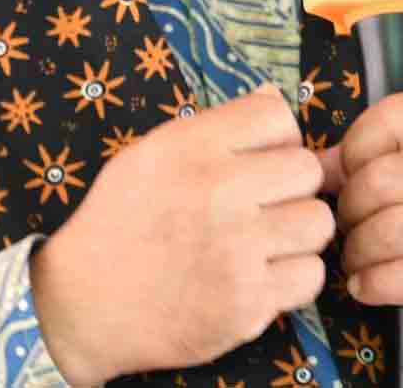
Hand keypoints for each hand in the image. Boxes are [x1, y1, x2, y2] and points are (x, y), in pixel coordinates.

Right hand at [30, 86, 334, 383]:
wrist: (85, 305)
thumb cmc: (119, 223)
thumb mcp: (150, 155)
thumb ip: (214, 127)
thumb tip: (274, 98)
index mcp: (190, 147)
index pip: (277, 116)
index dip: (277, 139)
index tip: (260, 163)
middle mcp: (218, 191)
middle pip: (307, 170)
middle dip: (291, 188)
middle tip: (265, 208)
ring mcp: (237, 250)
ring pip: (317, 223)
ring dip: (298, 234)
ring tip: (266, 244)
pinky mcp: (248, 303)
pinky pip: (310, 276)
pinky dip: (292, 279)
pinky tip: (262, 277)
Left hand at [318, 92, 402, 349]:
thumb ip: (396, 154)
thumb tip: (318, 164)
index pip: (393, 116)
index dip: (355, 147)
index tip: (350, 175)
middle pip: (379, 180)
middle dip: (349, 210)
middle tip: (352, 228)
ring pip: (387, 232)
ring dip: (357, 253)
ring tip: (359, 260)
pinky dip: (374, 284)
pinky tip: (369, 286)